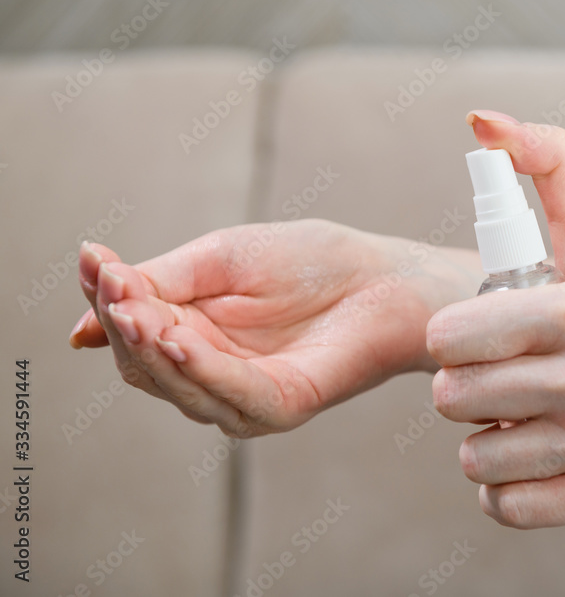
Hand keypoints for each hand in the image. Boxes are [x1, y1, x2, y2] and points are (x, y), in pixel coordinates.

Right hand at [70, 219, 476, 435]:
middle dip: (124, 323)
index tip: (92, 257)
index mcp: (192, 334)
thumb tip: (79, 327)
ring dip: (149, 346)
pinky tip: (174, 337)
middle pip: (142, 363)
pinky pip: (231, 395)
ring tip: (132, 308)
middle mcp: (211, 373)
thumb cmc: (311, 262)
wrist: (387, 275)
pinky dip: (199, 369)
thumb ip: (158, 286)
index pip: (129, 328)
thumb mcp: (221, 259)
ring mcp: (245, 395)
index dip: (107, 296)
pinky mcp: (283, 405)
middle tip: (112, 283)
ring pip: (178, 384)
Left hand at [426, 111, 564, 527]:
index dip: (454, 339)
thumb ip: (545, 166)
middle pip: (454, 398)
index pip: (449, 338)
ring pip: (473, 459)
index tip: (484, 337)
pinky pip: (503, 507)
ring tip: (524, 417)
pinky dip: (506, 487)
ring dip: (484, 440)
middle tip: (505, 378)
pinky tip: (537, 456)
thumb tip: (480, 120)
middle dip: (466, 388)